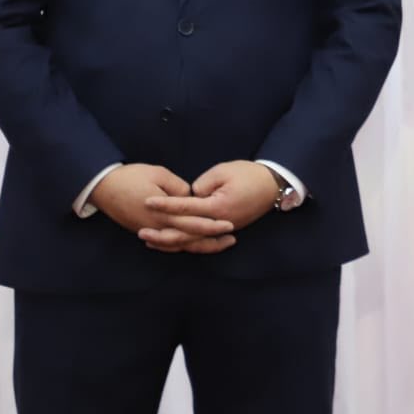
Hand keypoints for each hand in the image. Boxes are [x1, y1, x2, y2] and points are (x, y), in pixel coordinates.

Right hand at [88, 163, 235, 253]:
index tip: (229, 224)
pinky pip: (166, 244)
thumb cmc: (132, 177)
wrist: (103, 186)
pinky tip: (192, 246)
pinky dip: (181, 247)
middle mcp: (158, 227)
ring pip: (178, 245)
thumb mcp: (160, 174)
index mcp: (164, 213)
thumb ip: (179, 188)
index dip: (212, 225)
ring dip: (199, 246)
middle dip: (211, 240)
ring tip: (218, 244)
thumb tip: (193, 198)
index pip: (193, 223)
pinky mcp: (144, 231)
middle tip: (231, 238)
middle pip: (189, 239)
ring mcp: (150, 231)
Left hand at [140, 159, 278, 250]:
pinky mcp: (224, 230)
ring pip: (192, 241)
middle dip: (162, 232)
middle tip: (140, 231)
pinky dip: (186, 242)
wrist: (273, 185)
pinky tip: (172, 241)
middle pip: (186, 232)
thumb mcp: (224, 171)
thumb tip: (189, 195)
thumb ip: (202, 184)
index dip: (165, 204)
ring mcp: (222, 229)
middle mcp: (218, 223)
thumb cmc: (249, 174)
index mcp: (217, 207)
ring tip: (150, 240)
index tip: (147, 201)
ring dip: (171, 242)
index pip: (185, 207)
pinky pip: (201, 240)